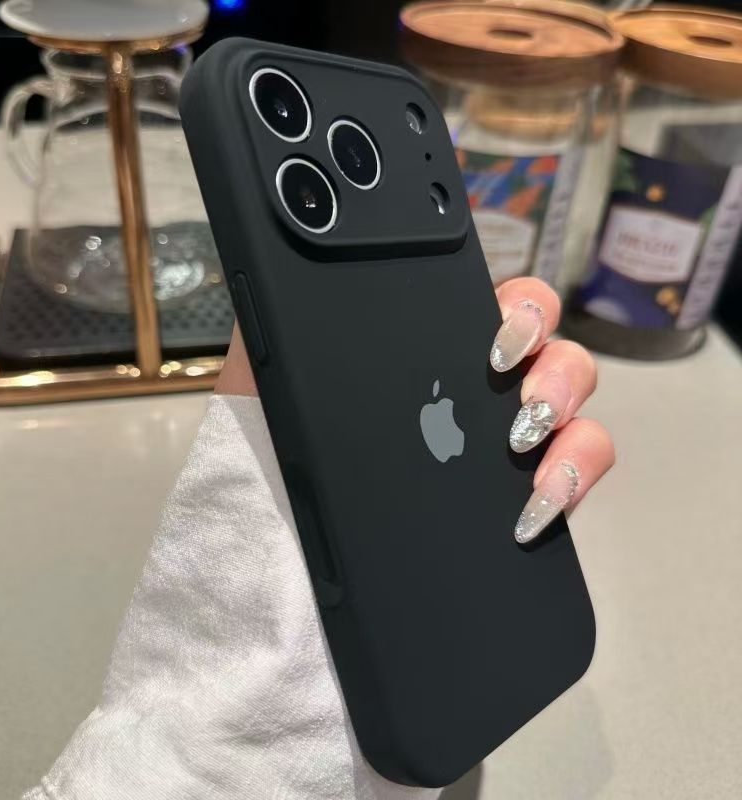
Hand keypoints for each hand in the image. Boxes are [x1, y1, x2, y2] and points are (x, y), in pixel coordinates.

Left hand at [216, 275, 613, 542]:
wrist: (278, 547)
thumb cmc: (271, 458)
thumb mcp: (268, 374)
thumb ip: (282, 312)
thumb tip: (287, 255)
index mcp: (428, 349)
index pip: (493, 302)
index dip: (512, 306)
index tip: (491, 335)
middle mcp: (477, 387)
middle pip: (546, 338)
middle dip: (542, 347)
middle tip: (501, 376)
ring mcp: (508, 437)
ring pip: (575, 393)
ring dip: (564, 404)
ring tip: (523, 438)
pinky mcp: (529, 493)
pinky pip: (581, 467)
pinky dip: (575, 475)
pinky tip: (536, 500)